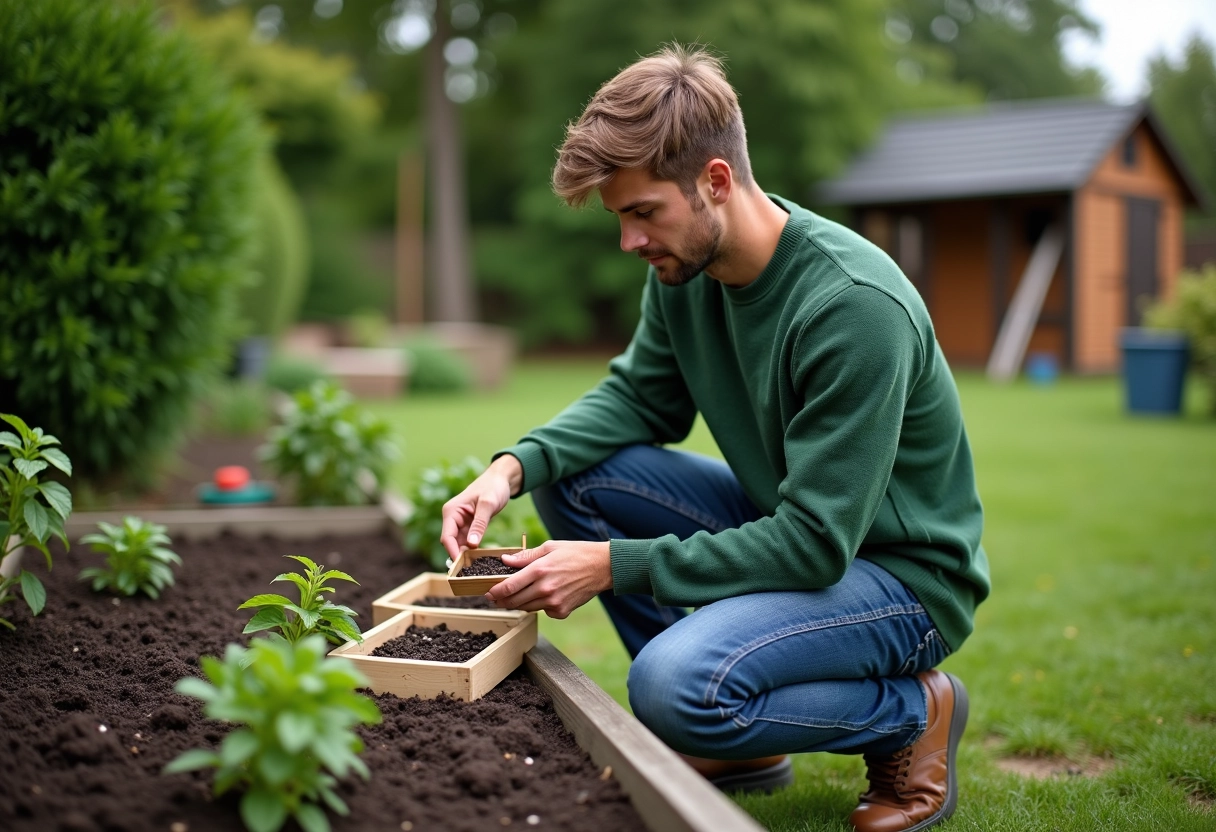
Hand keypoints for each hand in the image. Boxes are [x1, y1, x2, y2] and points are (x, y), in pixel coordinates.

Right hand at [439, 455, 522, 561]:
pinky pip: (468, 542)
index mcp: (451, 511)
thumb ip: (479, 524)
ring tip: (476, 567)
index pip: (446, 536)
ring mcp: (460, 523)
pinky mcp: (469, 527)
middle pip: (451, 543)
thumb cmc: (493, 487)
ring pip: (459, 544)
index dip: (452, 551)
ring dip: (466, 555)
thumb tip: (471, 544)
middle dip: (459, 556)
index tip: (461, 565)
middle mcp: (452, 518)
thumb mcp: (488, 504)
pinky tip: (480, 558)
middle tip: (470, 570)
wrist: (501, 480)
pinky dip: (472, 550)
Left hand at [486, 540, 611, 618]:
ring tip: (516, 597)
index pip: (508, 586)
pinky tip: (546, 595)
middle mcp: (545, 589)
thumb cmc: (577, 553)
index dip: (495, 592)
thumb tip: (505, 561)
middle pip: (514, 601)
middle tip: (496, 598)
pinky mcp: (562, 611)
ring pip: (527, 608)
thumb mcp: (550, 547)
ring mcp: (554, 602)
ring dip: (519, 604)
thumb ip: (525, 556)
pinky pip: (544, 611)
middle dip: (502, 601)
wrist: (603, 567)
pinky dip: (541, 606)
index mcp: (539, 570)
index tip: (488, 593)